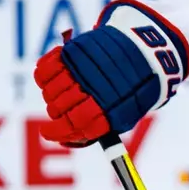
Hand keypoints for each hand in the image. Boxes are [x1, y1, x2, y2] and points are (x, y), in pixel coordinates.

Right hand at [33, 1, 187, 146]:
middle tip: (58, 112)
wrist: (145, 52)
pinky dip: (43, 75)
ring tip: (58, 94)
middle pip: (59, 109)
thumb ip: (98, 127)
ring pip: (50, 90)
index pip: (76, 125)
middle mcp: (95, 89)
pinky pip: (46, 68)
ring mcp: (83, 69)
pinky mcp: (74, 51)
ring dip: (50, 96)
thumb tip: (67, 138)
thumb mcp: (125, 115)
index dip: (58, 132)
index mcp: (110, 110)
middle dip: (55, 114)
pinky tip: (49, 79)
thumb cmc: (133, 89)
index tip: (48, 133)